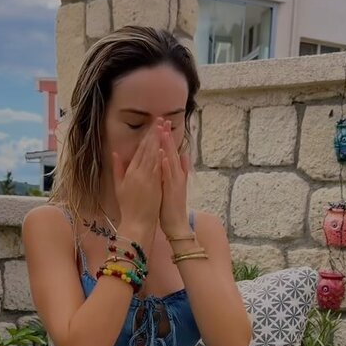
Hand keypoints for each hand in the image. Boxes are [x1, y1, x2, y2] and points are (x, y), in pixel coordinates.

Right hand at [112, 120, 162, 232]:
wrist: (136, 223)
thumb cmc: (128, 206)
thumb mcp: (119, 187)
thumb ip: (118, 169)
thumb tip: (115, 153)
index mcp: (130, 172)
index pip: (140, 150)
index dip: (146, 136)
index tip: (152, 124)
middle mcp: (139, 174)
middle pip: (147, 150)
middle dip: (154, 134)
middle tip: (160, 119)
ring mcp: (147, 180)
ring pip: (153, 157)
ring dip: (159, 141)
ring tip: (164, 128)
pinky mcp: (155, 187)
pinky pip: (158, 170)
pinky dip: (160, 158)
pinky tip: (164, 148)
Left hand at [158, 119, 191, 239]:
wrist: (177, 224)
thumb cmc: (172, 207)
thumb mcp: (175, 186)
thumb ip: (179, 170)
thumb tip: (183, 156)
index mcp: (174, 174)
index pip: (170, 153)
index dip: (166, 139)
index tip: (162, 124)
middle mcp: (176, 176)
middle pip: (172, 153)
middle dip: (168, 137)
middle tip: (164, 121)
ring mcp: (175, 183)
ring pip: (172, 161)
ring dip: (168, 147)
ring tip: (163, 133)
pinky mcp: (173, 191)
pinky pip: (170, 177)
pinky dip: (167, 167)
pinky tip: (164, 157)